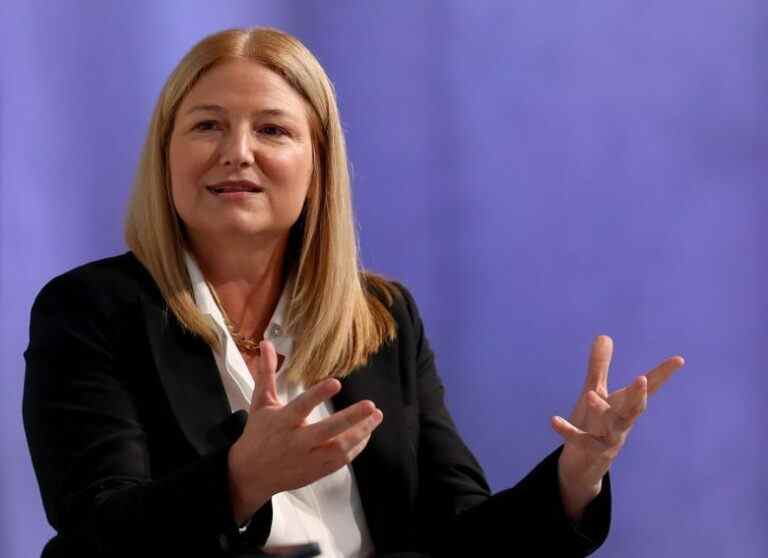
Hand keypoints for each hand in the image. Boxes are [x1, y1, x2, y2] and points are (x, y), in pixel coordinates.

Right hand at [227, 340, 382, 523]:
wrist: (251, 474)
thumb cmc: (258, 433)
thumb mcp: (261, 403)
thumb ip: (267, 373)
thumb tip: (266, 343)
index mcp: (283, 421)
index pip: (302, 406)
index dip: (318, 394)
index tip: (336, 382)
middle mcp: (297, 441)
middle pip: (327, 431)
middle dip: (351, 419)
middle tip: (371, 405)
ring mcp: (309, 458)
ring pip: (339, 448)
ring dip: (361, 432)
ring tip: (376, 415)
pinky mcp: (317, 471)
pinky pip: (341, 460)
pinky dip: (357, 446)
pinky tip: (367, 432)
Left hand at [551, 335, 684, 519]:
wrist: (582, 464)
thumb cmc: (593, 424)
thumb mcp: (595, 392)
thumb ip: (599, 367)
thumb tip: (604, 336)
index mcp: (624, 406)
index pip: (647, 389)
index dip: (662, 374)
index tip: (679, 358)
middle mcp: (621, 423)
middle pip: (634, 410)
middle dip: (638, 395)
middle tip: (641, 379)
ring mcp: (609, 439)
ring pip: (612, 427)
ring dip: (602, 411)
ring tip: (591, 394)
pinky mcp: (591, 452)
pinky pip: (581, 442)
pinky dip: (568, 431)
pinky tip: (554, 420)